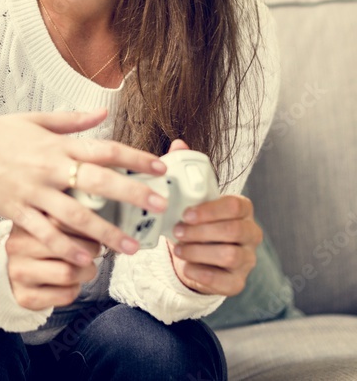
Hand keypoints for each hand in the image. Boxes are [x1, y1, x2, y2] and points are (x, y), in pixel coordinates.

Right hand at [0, 110, 168, 264]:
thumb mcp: (33, 120)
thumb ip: (71, 120)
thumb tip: (103, 113)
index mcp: (56, 145)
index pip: (103, 149)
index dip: (134, 157)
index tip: (159, 167)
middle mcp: (49, 168)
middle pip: (98, 181)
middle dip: (132, 194)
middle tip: (159, 206)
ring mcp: (33, 192)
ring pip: (76, 215)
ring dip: (106, 233)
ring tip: (130, 248)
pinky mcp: (17, 211)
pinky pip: (45, 233)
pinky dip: (66, 247)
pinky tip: (86, 260)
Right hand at [5, 220, 99, 310]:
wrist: (15, 276)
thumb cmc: (40, 248)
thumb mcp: (48, 226)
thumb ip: (68, 220)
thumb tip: (99, 225)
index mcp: (25, 222)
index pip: (64, 221)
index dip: (91, 229)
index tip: (101, 234)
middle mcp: (17, 246)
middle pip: (71, 249)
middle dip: (91, 252)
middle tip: (91, 252)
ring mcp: (19, 272)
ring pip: (69, 273)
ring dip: (86, 273)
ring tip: (83, 269)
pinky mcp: (25, 296)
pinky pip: (65, 295)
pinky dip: (75, 290)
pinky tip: (68, 284)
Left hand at [165, 140, 261, 294]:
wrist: (196, 255)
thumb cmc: (195, 221)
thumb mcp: (190, 198)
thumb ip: (186, 171)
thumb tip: (179, 144)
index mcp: (241, 210)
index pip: (236, 205)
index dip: (211, 210)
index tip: (186, 213)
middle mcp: (250, 234)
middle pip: (234, 232)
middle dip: (202, 232)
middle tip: (177, 231)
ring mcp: (247, 260)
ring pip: (230, 257)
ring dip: (199, 252)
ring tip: (178, 248)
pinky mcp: (238, 283)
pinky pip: (225, 282)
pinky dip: (203, 274)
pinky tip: (186, 267)